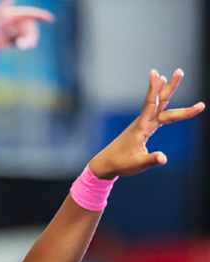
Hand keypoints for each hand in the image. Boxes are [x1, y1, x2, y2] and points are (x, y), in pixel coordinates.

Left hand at [0, 0, 54, 50]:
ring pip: (32, 36)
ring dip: (28, 40)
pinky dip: (25, 44)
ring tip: (20, 44)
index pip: (33, 14)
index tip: (51, 19)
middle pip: (32, 27)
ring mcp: (22, 31)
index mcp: (20, 14)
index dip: (43, 16)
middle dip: (29, 34)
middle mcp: (22, 22)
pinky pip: (28, 43)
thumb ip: (6, 1)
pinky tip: (19, 44)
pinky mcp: (20, 40)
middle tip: (20, 40)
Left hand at [89, 69, 204, 179]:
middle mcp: (143, 122)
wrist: (106, 164)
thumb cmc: (120, 164)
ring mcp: (143, 124)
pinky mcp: (143, 127)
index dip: (156, 90)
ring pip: (158, 104)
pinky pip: (155, 111)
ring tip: (171, 75)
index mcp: (142, 128)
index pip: (152, 105)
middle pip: (160, 101)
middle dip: (170, 87)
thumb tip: (163, 158)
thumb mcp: (137, 164)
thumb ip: (151, 160)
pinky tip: (163, 97)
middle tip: (180, 70)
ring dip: (166, 90)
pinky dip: (160, 101)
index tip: (161, 76)